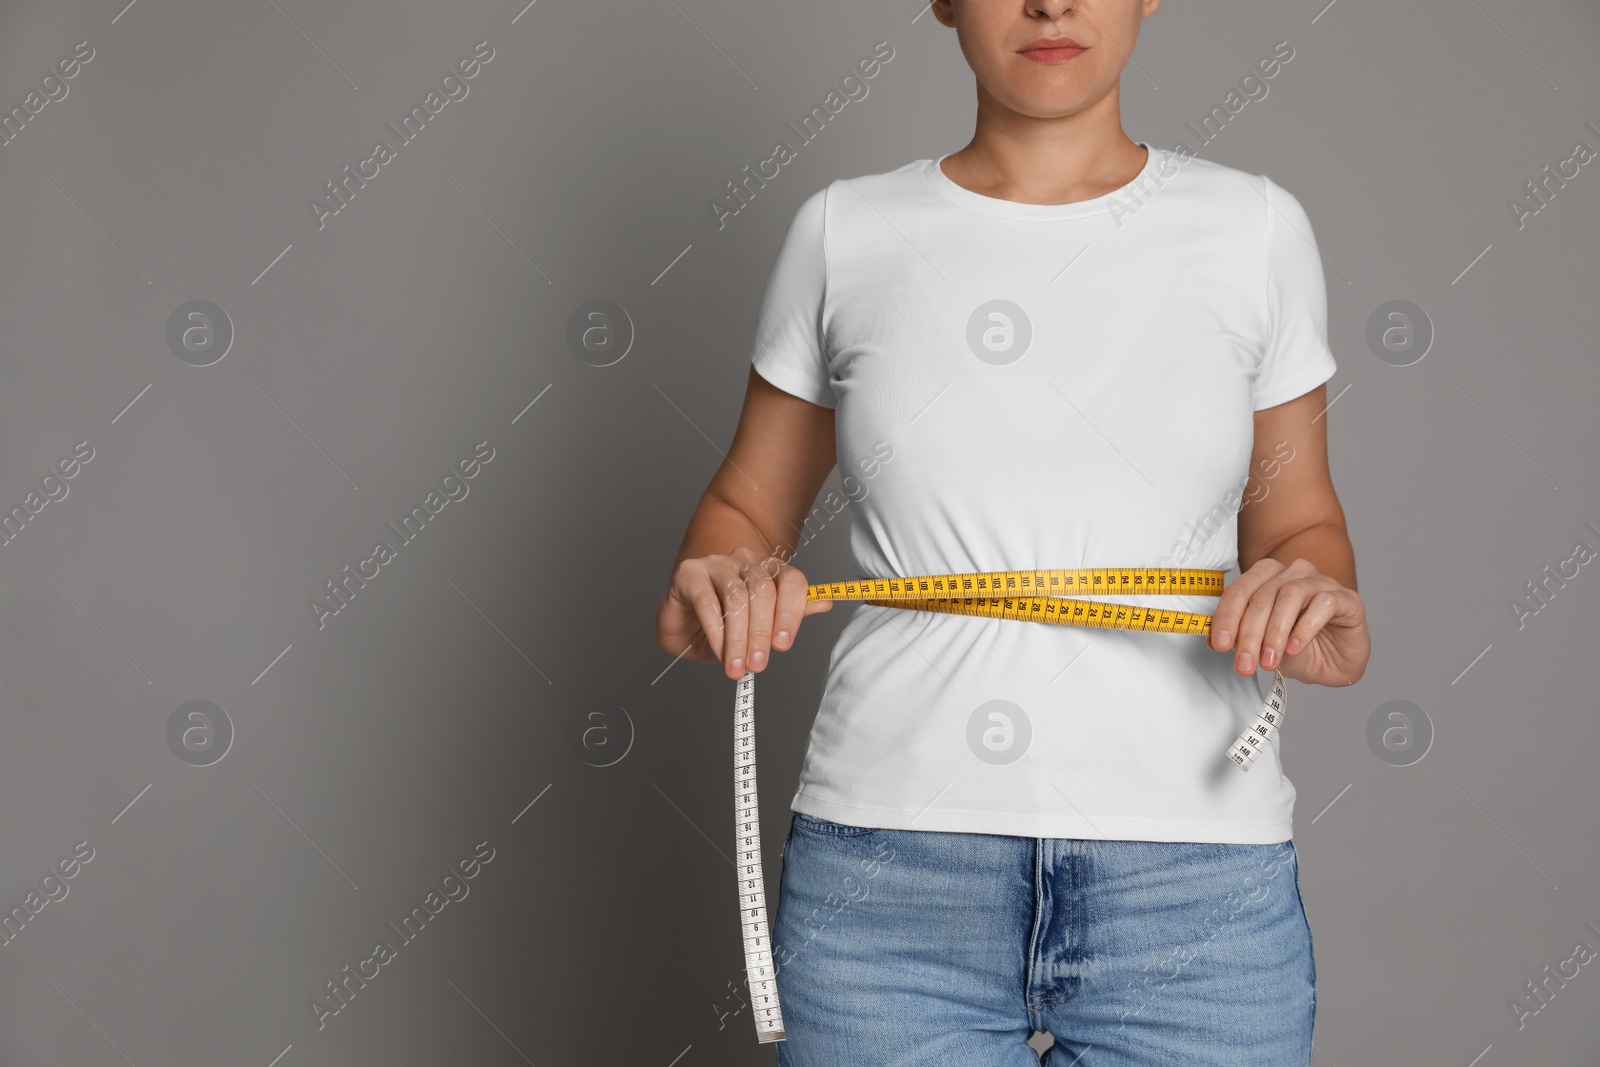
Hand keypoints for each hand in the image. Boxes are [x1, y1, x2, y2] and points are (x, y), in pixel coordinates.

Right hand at [655, 546, 832, 679]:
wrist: (682, 623)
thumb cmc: (724, 623)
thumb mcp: (760, 625)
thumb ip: (790, 613)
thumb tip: (826, 602)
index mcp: (768, 569)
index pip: (791, 580)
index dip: (791, 613)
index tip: (783, 646)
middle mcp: (745, 561)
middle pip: (764, 590)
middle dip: (762, 633)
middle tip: (758, 665)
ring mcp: (717, 564)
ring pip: (737, 596)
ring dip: (738, 637)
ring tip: (736, 666)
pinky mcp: (690, 573)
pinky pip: (707, 601)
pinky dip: (715, 631)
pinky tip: (718, 651)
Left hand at [1208, 557, 1368, 686]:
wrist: (1337, 662)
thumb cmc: (1299, 649)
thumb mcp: (1262, 648)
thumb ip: (1239, 638)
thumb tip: (1213, 640)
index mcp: (1267, 577)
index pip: (1239, 590)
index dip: (1226, 617)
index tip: (1219, 644)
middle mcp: (1293, 573)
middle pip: (1262, 596)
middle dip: (1249, 634)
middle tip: (1245, 664)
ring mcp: (1321, 581)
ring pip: (1290, 595)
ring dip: (1275, 632)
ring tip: (1269, 661)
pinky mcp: (1345, 597)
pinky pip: (1322, 604)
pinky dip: (1304, 628)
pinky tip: (1295, 648)